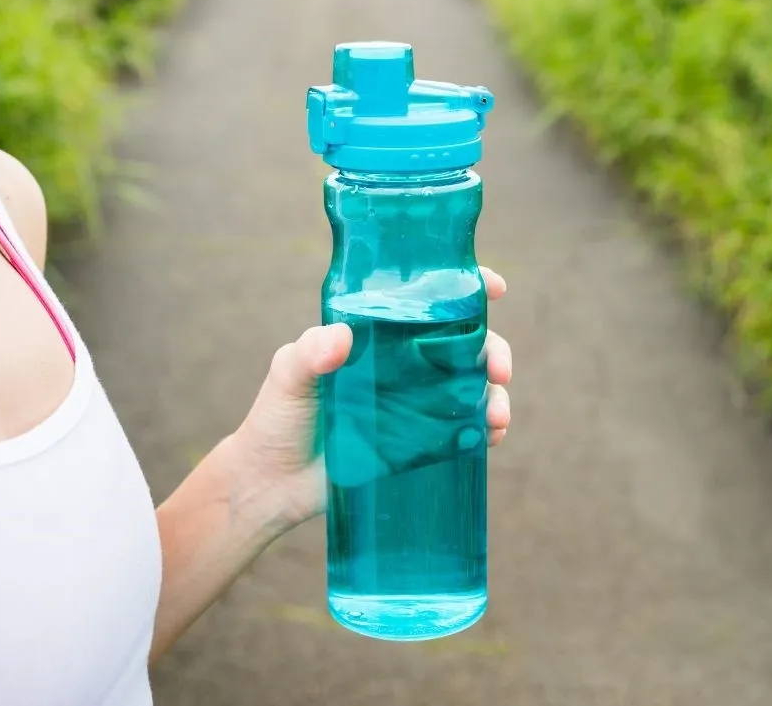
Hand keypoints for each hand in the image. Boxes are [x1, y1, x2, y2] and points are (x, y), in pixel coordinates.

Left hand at [230, 267, 512, 527]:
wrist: (272, 483)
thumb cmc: (277, 418)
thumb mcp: (287, 376)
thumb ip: (308, 353)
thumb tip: (341, 337)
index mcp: (378, 335)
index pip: (428, 302)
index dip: (467, 289)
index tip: (494, 288)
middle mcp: (404, 365)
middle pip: (465, 345)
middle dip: (494, 350)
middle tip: (499, 370)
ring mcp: (415, 404)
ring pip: (472, 389)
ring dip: (496, 397)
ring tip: (497, 417)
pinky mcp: (419, 443)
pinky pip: (463, 432)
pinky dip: (485, 431)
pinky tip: (491, 437)